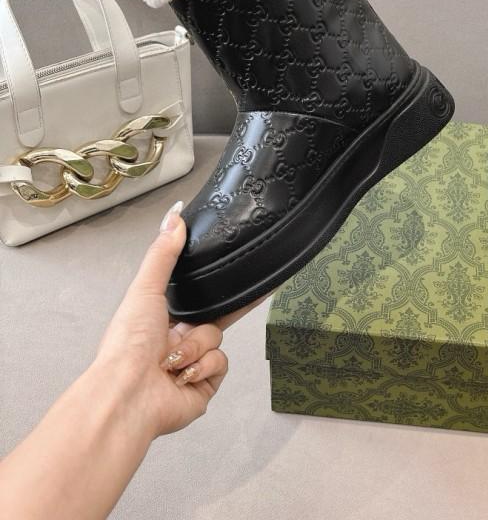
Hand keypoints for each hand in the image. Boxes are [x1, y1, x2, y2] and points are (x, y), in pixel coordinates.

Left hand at [93, 201, 229, 436]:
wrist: (128, 394)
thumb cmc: (126, 346)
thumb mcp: (145, 289)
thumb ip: (163, 253)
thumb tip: (174, 217)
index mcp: (162, 321)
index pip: (197, 299)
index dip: (214, 290)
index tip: (236, 275)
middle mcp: (176, 344)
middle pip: (213, 320)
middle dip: (207, 323)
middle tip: (193, 325)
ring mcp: (191, 366)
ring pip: (217, 340)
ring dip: (196, 347)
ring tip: (172, 360)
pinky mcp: (203, 387)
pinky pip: (221, 363)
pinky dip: (203, 366)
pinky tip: (182, 374)